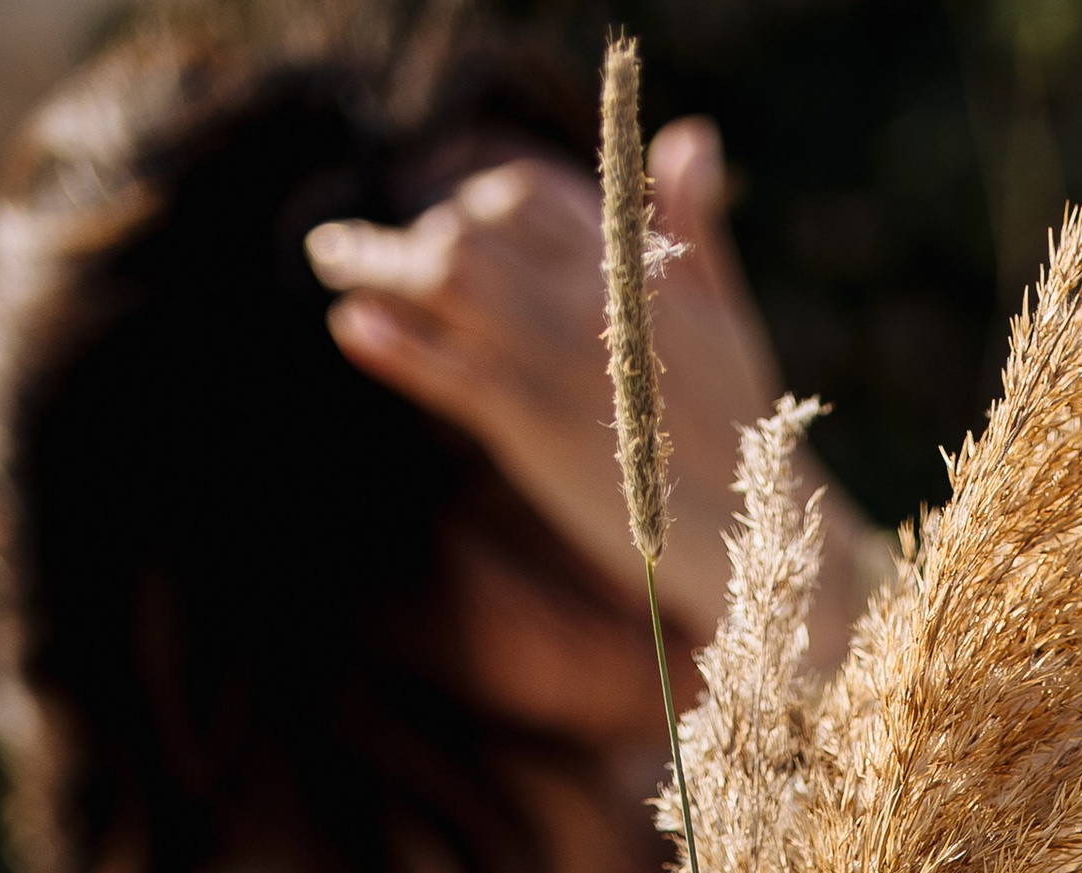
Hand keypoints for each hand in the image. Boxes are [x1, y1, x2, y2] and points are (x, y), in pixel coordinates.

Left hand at [306, 119, 853, 640]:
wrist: (750, 527)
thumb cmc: (743, 430)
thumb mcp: (726, 309)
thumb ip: (697, 223)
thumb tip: (692, 136)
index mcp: (628, 266)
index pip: (530, 196)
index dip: (479, 199)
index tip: (452, 216)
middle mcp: (584, 295)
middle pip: (475, 226)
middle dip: (419, 229)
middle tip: (370, 247)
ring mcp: (553, 357)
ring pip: (446, 280)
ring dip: (375, 262)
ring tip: (331, 258)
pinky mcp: (530, 424)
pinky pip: (442, 369)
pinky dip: (390, 342)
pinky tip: (348, 322)